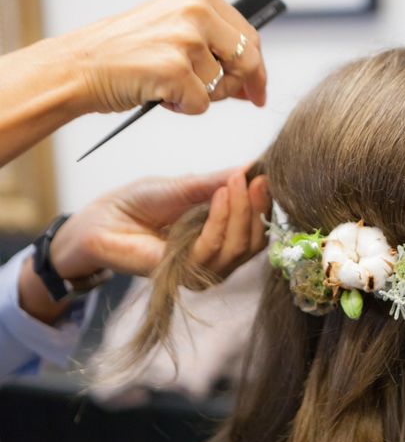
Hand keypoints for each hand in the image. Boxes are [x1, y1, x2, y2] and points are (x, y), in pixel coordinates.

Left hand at [49, 170, 270, 279]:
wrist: (104, 218)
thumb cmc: (141, 201)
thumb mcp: (187, 184)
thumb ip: (221, 181)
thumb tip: (254, 167)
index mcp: (222, 235)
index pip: (257, 228)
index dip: (264, 204)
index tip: (264, 176)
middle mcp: (217, 255)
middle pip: (254, 241)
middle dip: (255, 208)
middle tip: (251, 179)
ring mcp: (203, 268)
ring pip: (238, 247)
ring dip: (239, 212)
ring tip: (232, 183)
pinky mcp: (185, 274)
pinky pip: (213, 249)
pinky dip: (219, 220)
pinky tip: (219, 195)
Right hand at [57, 0, 265, 113]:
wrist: (80, 66)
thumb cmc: (125, 52)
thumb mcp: (175, 31)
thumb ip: (214, 45)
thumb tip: (251, 78)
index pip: (249, 36)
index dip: (257, 68)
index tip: (258, 88)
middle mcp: (197, 11)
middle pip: (247, 60)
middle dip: (243, 86)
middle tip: (243, 101)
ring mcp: (186, 40)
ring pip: (222, 86)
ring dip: (202, 96)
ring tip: (170, 86)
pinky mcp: (175, 70)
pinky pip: (202, 105)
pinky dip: (184, 109)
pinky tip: (161, 96)